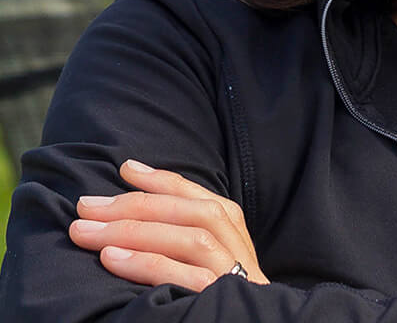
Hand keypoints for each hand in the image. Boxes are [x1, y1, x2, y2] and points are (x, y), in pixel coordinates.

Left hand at [69, 159, 268, 291]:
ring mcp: (232, 273)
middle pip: (192, 212)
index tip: (125, 170)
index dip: (161, 180)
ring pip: (190, 239)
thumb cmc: (213, 300)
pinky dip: (146, 264)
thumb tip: (134, 212)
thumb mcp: (206, 261)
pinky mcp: (220, 299)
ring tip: (88, 231)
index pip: (197, 196)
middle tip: (87, 206)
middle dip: (135, 204)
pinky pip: (184, 277)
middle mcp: (237, 247)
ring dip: (134, 230)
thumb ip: (183, 236)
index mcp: (234, 231)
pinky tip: (111, 258)